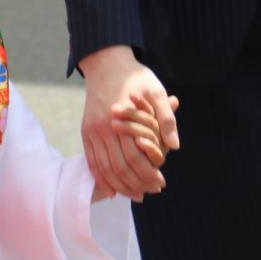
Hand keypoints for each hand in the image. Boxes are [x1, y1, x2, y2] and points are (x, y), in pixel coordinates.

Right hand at [79, 45, 180, 201]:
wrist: (105, 63)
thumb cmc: (135, 78)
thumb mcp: (156, 91)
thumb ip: (166, 118)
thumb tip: (174, 145)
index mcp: (122, 120)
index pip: (136, 156)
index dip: (148, 173)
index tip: (160, 183)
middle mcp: (104, 128)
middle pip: (119, 166)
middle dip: (136, 183)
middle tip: (150, 193)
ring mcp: (92, 131)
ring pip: (104, 168)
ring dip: (119, 185)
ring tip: (134, 195)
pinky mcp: (86, 131)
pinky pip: (91, 161)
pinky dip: (101, 178)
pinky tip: (112, 188)